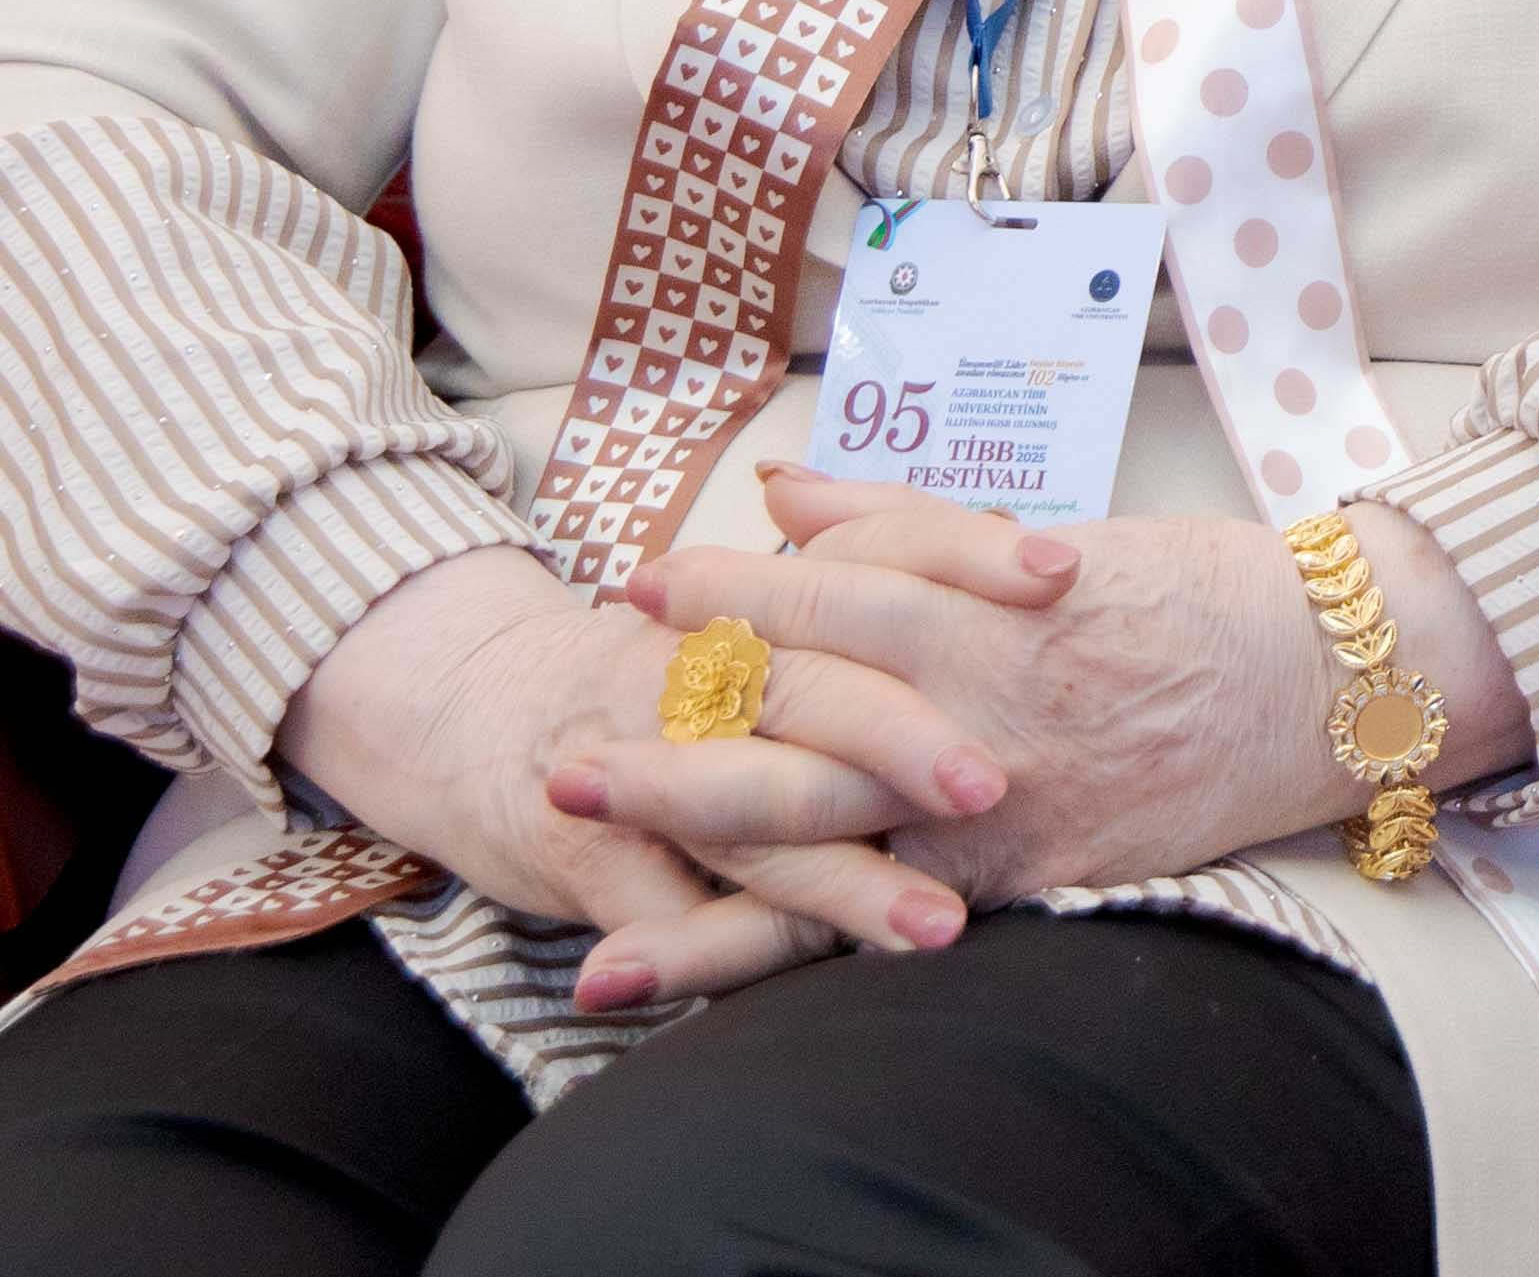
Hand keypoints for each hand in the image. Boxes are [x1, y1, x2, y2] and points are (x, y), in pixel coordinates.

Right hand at [277, 544, 999, 1011]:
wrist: (475, 702)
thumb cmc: (664, 654)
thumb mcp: (764, 591)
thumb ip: (874, 563)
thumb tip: (1047, 552)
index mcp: (766, 599)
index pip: (877, 551)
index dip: (964, 554)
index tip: (1063, 574)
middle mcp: (707, 668)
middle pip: (819, 692)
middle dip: (905, 741)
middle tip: (1000, 786)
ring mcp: (645, 758)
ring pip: (751, 819)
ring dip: (842, 883)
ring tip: (938, 927)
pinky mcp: (586, 848)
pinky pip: (656, 905)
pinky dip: (692, 952)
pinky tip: (752, 987)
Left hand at [606, 473, 1530, 921]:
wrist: (1336, 675)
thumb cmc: (1200, 593)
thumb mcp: (1054, 536)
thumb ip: (909, 522)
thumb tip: (786, 487)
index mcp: (993, 606)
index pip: (833, 597)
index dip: (731, 594)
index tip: (643, 588)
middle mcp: (988, 707)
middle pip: (804, 728)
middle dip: (678, 747)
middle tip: (566, 753)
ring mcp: (1009, 803)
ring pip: (831, 839)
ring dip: (708, 880)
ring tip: (601, 922)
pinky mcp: (1036, 875)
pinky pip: (894, 915)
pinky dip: (800, 945)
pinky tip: (714, 971)